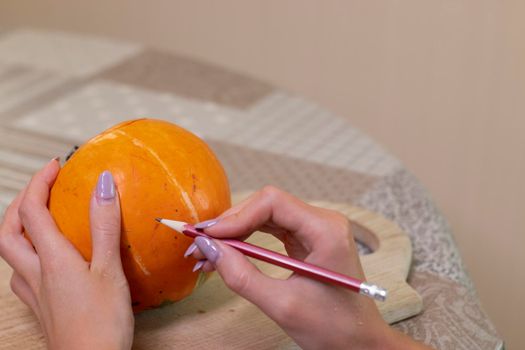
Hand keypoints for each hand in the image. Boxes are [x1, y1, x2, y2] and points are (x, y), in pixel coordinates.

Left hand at [0, 159, 133, 349]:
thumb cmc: (102, 323)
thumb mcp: (110, 270)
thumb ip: (104, 225)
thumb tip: (102, 183)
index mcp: (52, 259)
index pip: (31, 210)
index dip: (39, 182)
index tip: (56, 165)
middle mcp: (34, 273)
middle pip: (7, 230)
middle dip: (20, 203)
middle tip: (42, 188)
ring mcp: (34, 292)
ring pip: (10, 253)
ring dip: (19, 228)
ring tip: (41, 217)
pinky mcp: (41, 307)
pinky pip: (22, 274)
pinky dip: (28, 255)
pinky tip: (46, 260)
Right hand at [189, 186, 430, 349]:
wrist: (361, 343)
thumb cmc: (334, 328)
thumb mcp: (283, 305)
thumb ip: (242, 276)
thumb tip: (209, 249)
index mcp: (326, 230)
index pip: (272, 203)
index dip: (235, 216)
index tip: (208, 236)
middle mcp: (322, 222)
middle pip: (266, 206)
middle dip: (230, 224)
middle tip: (199, 245)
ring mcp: (315, 229)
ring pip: (265, 216)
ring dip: (235, 231)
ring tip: (207, 251)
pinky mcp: (307, 240)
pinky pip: (271, 230)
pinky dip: (247, 240)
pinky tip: (227, 253)